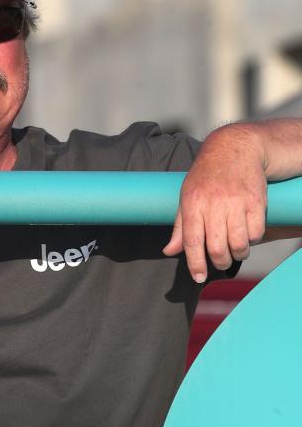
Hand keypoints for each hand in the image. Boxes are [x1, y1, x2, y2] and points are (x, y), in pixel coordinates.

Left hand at [162, 126, 266, 282]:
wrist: (234, 149)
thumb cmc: (206, 177)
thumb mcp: (186, 197)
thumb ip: (180, 227)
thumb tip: (169, 251)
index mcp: (192, 203)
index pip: (192, 241)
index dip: (195, 263)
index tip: (198, 278)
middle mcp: (214, 203)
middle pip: (217, 247)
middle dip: (219, 262)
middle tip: (220, 262)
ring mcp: (237, 202)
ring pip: (239, 244)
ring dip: (238, 254)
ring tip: (235, 250)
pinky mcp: (257, 201)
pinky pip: (256, 233)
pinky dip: (253, 240)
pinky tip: (247, 234)